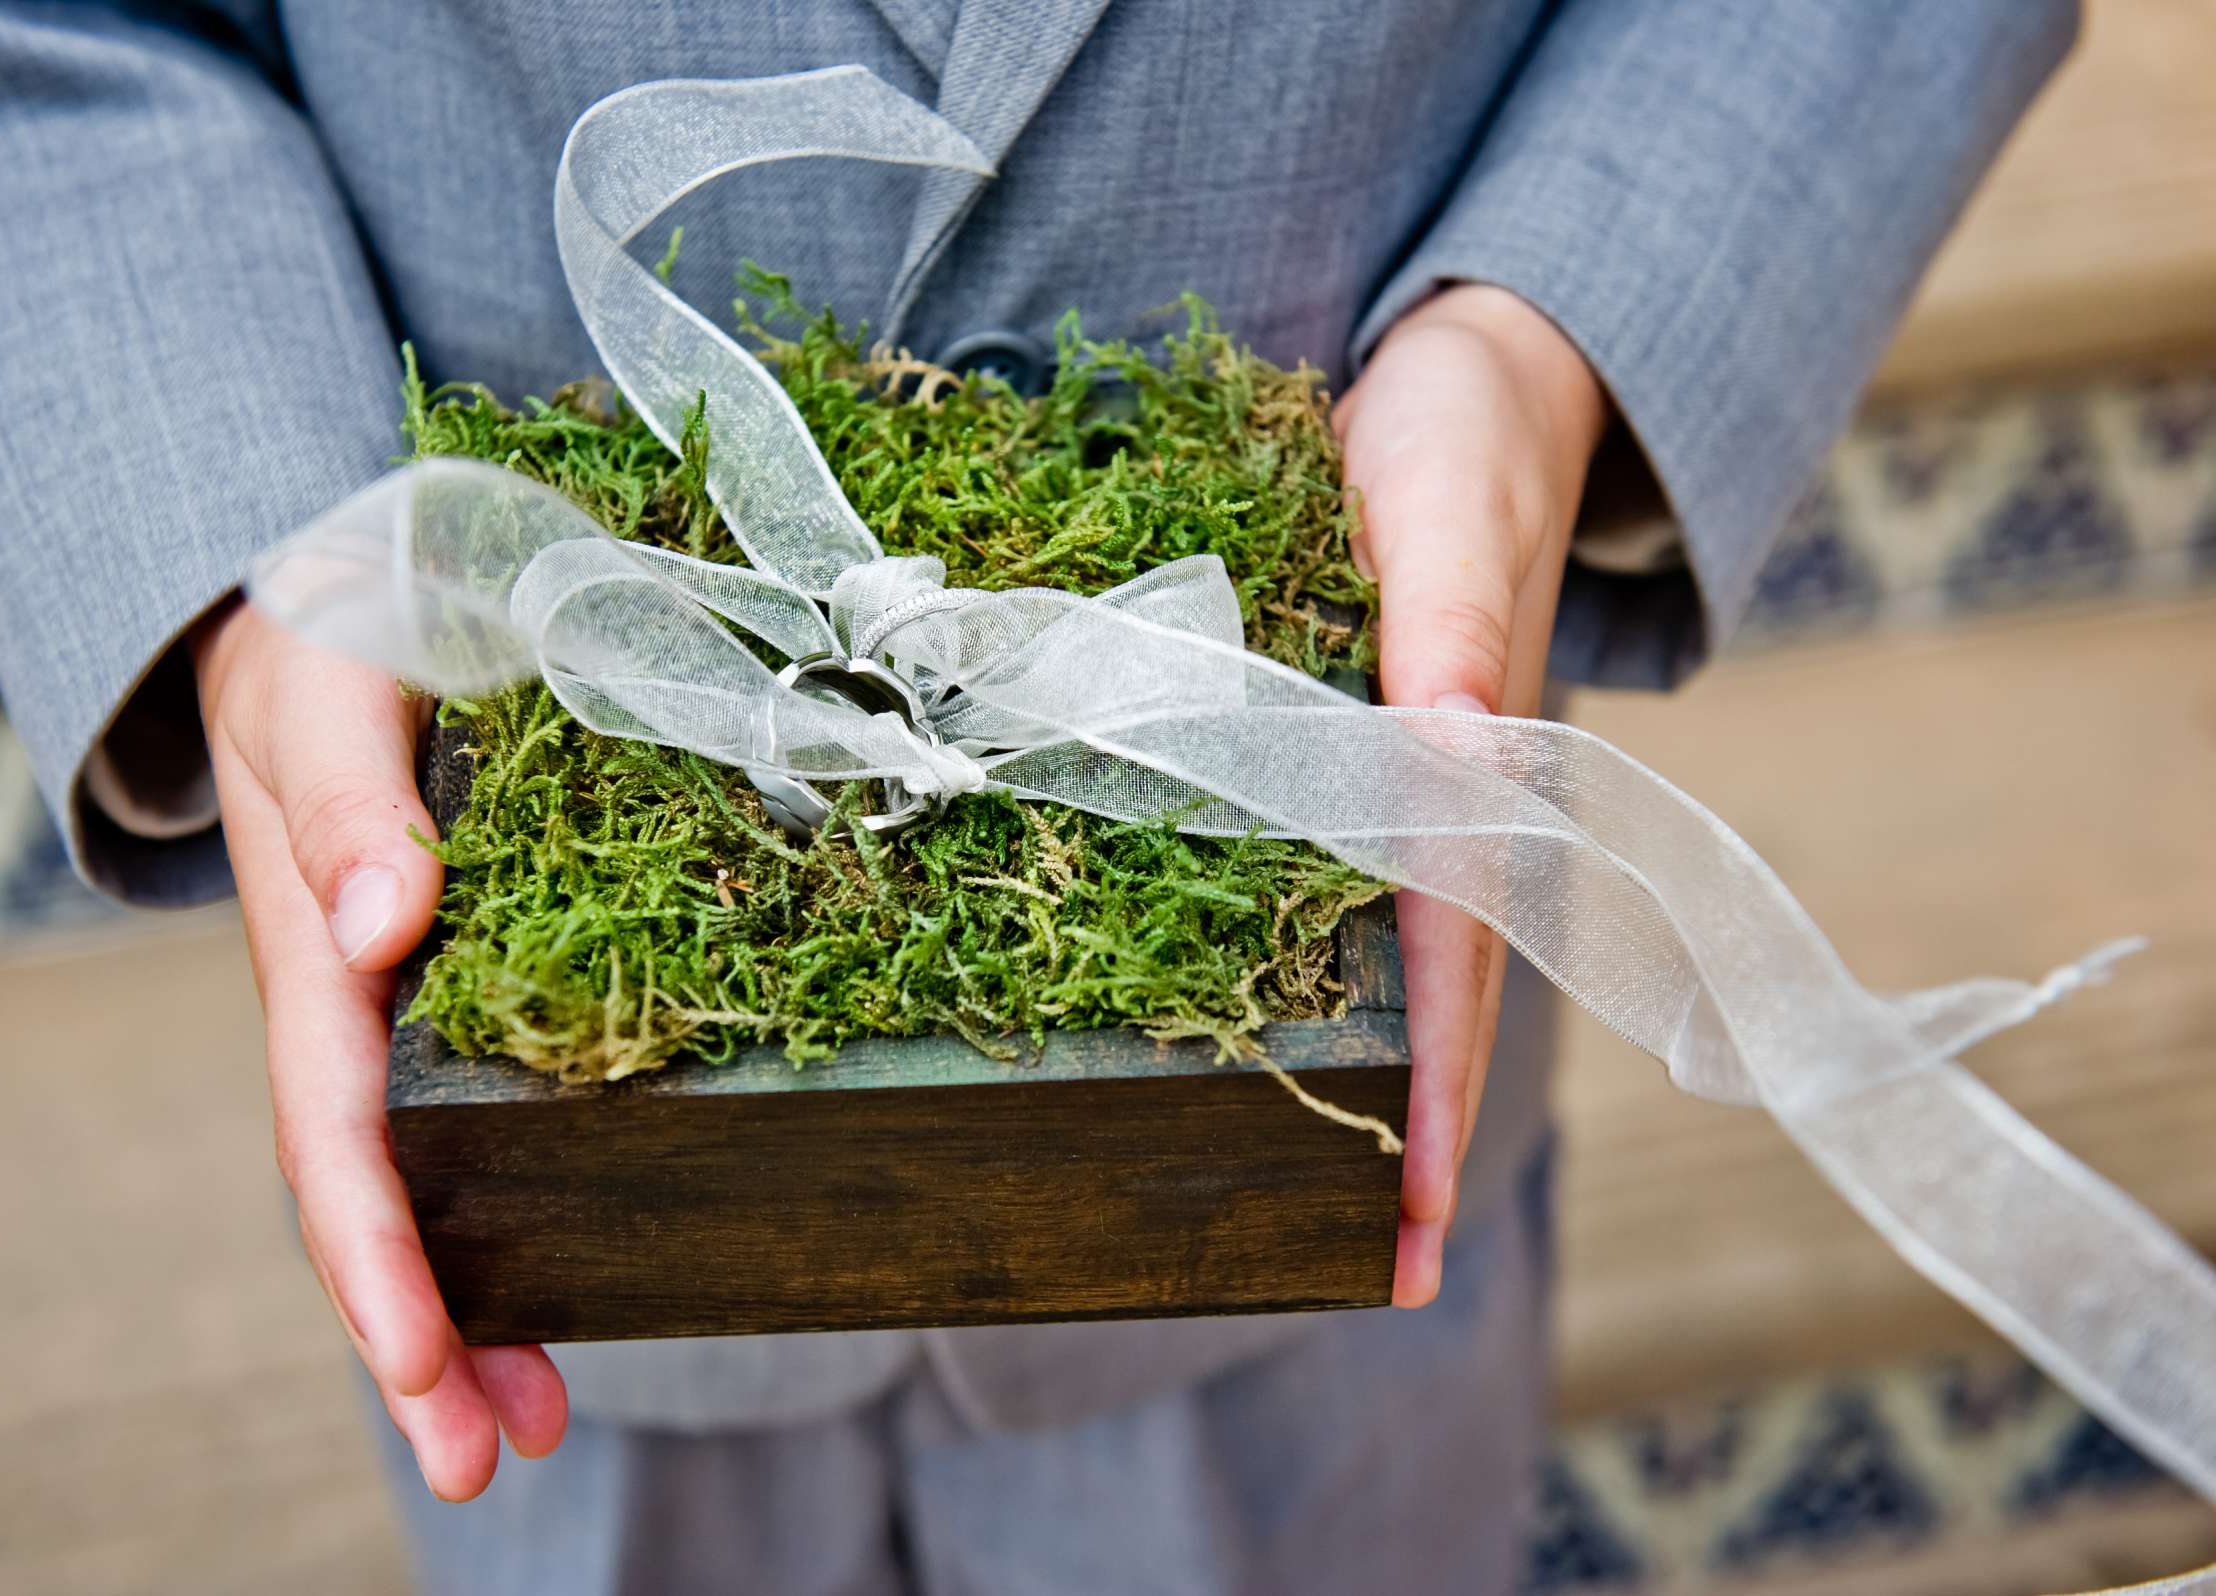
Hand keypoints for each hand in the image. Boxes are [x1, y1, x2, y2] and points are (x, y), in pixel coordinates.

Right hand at [194, 602, 567, 1497]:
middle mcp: (358, 1015)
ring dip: (474, 1317)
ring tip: (530, 1432)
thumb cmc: (323, 648)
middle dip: (420, 1342)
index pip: (335, 1137)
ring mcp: (409, 1020)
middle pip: (374, 1206)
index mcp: (316, 960)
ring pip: (429, 1192)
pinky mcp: (466, 999)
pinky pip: (486, 1129)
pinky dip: (524, 1220)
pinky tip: (576, 1294)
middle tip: (483, 1463)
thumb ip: (342, 802)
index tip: (421, 1355)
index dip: (379, 1252)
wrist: (337, 613)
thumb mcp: (320, 698)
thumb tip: (386, 922)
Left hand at [1332, 284, 1605, 1305]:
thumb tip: (1445, 778)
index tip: (1400, 1229)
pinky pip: (1339, 899)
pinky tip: (1259, 1038)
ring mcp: (1400, 796)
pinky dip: (1320, 988)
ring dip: (1368, 1090)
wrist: (1461, 376)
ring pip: (1389, 972)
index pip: (1449, 970)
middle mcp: (1439, 810)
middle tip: (1363, 1278)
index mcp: (1468, 776)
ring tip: (1319, 1211)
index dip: (1426, 1100)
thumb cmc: (1456, 443)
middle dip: (1403, 1145)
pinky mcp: (1352, 761)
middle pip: (1431, 1008)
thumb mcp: (1443, 521)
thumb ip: (1443, 648)